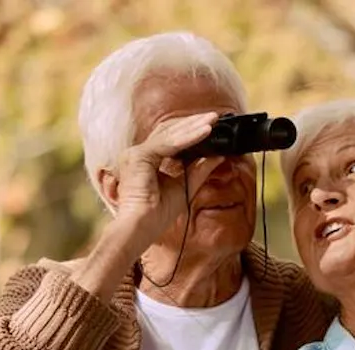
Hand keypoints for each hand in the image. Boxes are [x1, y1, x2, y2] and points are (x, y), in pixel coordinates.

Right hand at [109, 112, 225, 241]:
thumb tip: (218, 156)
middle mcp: (138, 154)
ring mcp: (136, 154)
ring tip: (213, 121)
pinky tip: (205, 132)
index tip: (211, 126)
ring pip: (169, 135)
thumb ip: (199, 170)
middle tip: (215, 117)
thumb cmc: (158, 214)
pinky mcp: (138, 157)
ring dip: (193, 126)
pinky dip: (188, 138)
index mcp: (146, 160)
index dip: (190, 131)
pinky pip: (168, 144)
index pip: (169, 138)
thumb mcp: (186, 187)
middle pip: (168, 131)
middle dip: (193, 123)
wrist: (142, 228)